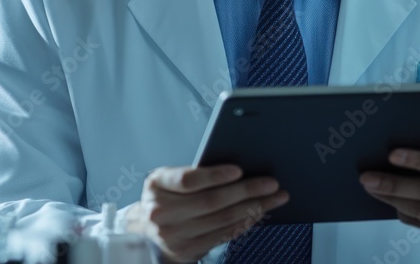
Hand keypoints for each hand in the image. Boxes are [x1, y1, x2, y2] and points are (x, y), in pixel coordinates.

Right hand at [126, 164, 288, 261]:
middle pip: (211, 201)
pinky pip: (222, 235)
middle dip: (246, 191)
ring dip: (253, 208)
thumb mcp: (168, 179)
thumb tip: (238, 169)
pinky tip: (258, 213)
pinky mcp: (187, 250)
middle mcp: (161, 212)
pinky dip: (243, 223)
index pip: (188, 180)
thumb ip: (193, 174)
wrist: (146, 230)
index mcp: (157, 185)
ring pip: (221, 219)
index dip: (215, 175)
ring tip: (274, 198)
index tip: (239, 170)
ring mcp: (174, 235)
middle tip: (271, 183)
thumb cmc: (166, 196)